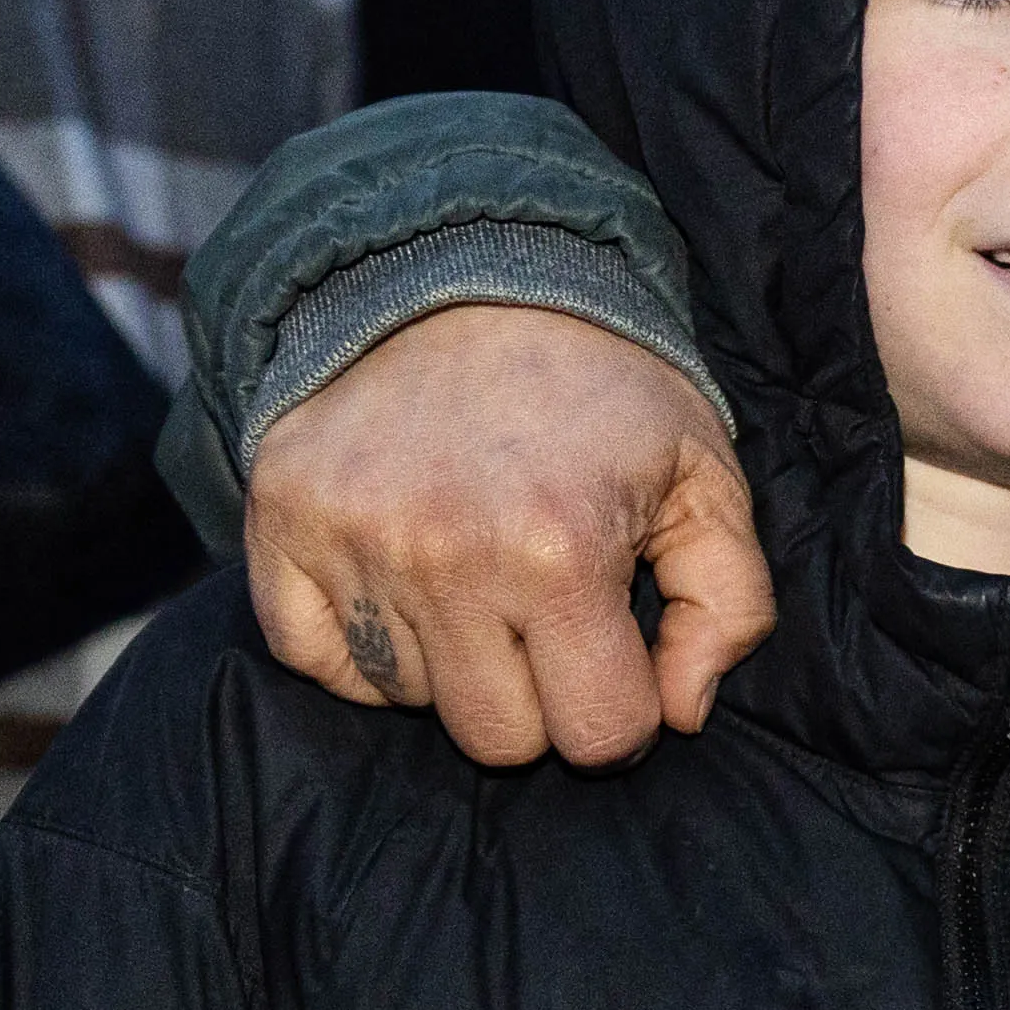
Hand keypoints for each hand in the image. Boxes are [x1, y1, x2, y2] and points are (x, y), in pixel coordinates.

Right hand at [242, 305, 771, 766]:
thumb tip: (681, 714)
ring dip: (453, 662)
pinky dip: (362, 647)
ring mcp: (351, 543)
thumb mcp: (705, 479)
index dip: (624, 712)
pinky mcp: (280, 523)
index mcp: (562, 552)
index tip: (618, 657)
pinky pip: (315, 660)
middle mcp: (445, 557)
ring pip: (410, 701)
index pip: (599, 734)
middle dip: (540, 698)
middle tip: (548, 616)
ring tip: (478, 572)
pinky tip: (407, 585)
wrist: (470, 270)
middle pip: (497, 738)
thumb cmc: (603, 390)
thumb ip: (729, 607)